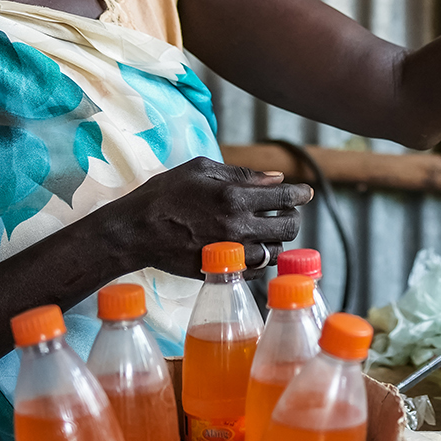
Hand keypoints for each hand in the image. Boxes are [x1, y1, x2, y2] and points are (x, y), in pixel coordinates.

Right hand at [105, 156, 312, 275]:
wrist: (134, 231)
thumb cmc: (164, 194)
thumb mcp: (200, 170)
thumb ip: (242, 174)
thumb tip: (275, 178)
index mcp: (233, 197)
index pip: (284, 197)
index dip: (301, 194)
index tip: (306, 192)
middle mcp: (236, 227)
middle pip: (287, 228)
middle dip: (292, 217)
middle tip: (286, 212)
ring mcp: (229, 253)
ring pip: (274, 252)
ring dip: (276, 240)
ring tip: (267, 230)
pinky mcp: (219, 271)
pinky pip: (255, 271)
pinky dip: (259, 259)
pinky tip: (251, 247)